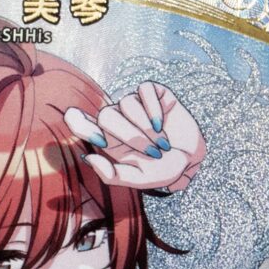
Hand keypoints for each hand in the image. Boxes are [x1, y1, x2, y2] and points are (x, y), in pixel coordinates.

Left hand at [65, 82, 205, 191]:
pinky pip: (145, 90)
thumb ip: (112, 175)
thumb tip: (88, 158)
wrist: (190, 158)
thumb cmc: (160, 169)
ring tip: (162, 145)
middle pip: (106, 116)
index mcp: (106, 138)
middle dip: (130, 136)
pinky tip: (162, 124)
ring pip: (127, 104)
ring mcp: (134, 104)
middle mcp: (116, 118)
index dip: (78, 121)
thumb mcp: (138, 179)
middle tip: (152, 154)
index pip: (80, 122)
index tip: (87, 129)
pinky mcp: (153, 92)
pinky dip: (153, 108)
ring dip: (146, 128)